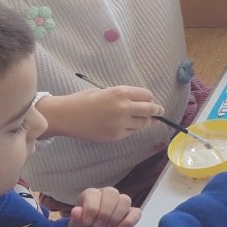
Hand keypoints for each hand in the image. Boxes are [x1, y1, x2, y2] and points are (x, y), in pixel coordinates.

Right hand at [44, 87, 163, 141]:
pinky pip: (130, 132)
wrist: (66, 116)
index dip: (149, 98)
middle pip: (151, 110)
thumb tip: (137, 101)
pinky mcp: (116, 136)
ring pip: (142, 123)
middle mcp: (124, 108)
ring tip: (145, 119)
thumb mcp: (105, 91)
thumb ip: (122, 96)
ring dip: (144, 121)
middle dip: (157, 111)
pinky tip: (123, 125)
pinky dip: (130, 128)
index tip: (149, 100)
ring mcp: (121, 123)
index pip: (147, 96)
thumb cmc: (83, 100)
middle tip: (160, 111)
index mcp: (122, 93)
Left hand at [66, 187, 140, 226]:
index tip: (87, 223)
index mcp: (90, 196)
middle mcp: (106, 196)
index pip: (93, 193)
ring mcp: (120, 204)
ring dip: (115, 217)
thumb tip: (76, 211)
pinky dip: (128, 222)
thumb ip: (76, 220)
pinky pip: (136, 212)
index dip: (91, 208)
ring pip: (125, 200)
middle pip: (112, 193)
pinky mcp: (132, 215)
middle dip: (104, 213)